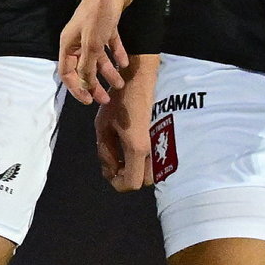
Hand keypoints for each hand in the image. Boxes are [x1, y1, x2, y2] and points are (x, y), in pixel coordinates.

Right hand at [58, 0, 139, 104]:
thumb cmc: (99, 14)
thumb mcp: (93, 44)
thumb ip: (88, 66)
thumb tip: (85, 85)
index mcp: (69, 44)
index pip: (67, 73)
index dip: (77, 88)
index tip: (89, 101)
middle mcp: (78, 39)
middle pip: (84, 68)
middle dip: (94, 84)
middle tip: (106, 98)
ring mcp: (93, 33)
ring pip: (99, 58)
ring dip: (108, 72)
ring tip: (120, 83)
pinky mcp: (107, 26)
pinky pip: (111, 46)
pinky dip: (117, 55)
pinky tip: (125, 63)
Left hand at [95, 54, 159, 191]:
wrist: (140, 81)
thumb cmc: (119, 100)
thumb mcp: (103, 127)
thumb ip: (105, 152)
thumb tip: (110, 169)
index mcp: (136, 148)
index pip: (131, 183)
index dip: (117, 183)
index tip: (108, 171)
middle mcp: (151, 150)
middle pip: (142, 181)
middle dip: (126, 177)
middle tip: (114, 162)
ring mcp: (159, 145)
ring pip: (149, 172)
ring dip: (134, 169)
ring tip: (121, 154)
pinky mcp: (161, 138)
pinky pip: (152, 160)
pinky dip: (140, 160)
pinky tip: (129, 145)